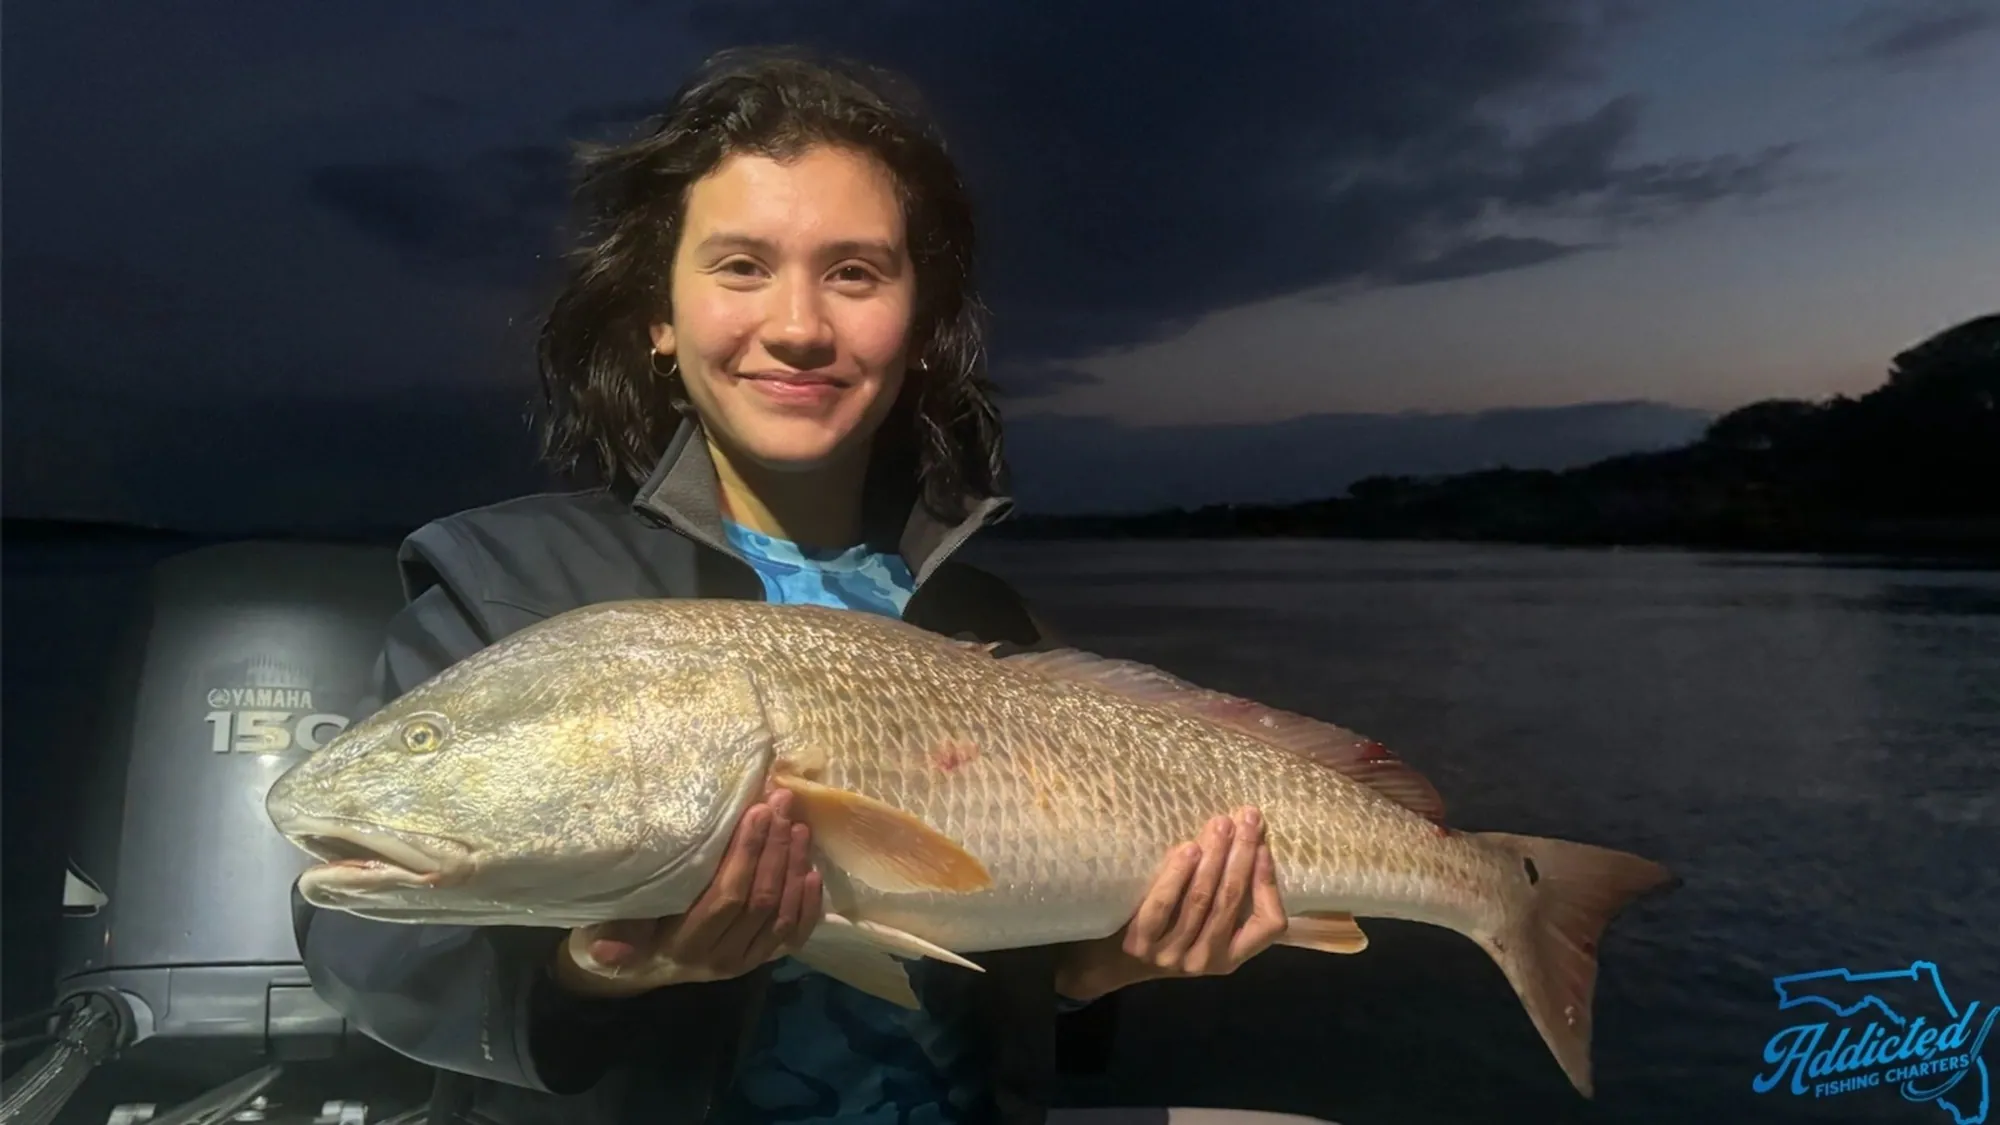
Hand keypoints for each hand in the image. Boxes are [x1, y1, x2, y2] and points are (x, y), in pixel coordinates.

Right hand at [552, 787, 823, 996]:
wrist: (643, 964)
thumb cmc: (625, 928)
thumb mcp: (608, 928)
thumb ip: (613, 934)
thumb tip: (610, 951)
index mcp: (683, 944)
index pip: (725, 896)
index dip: (746, 853)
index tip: (757, 811)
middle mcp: (718, 958)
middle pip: (760, 900)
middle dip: (775, 848)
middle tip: (782, 804)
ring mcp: (744, 961)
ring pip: (781, 914)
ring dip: (794, 867)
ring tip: (798, 826)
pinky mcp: (761, 960)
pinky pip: (794, 935)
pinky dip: (808, 904)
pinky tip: (813, 871)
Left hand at [1056, 807, 1287, 1001]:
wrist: (1110, 958)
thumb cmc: (1167, 928)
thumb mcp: (1203, 921)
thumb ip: (1224, 892)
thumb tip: (1246, 833)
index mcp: (1231, 957)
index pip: (1268, 924)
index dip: (1268, 883)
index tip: (1264, 846)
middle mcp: (1207, 960)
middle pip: (1230, 900)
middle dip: (1242, 854)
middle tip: (1248, 819)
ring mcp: (1173, 955)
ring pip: (1201, 899)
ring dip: (1214, 856)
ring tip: (1221, 824)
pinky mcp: (1141, 944)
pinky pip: (1164, 904)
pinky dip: (1178, 874)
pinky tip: (1189, 849)